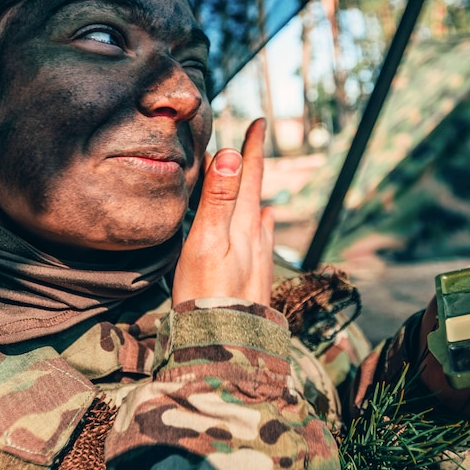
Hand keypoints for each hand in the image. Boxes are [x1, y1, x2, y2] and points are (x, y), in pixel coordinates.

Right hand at [171, 119, 274, 305]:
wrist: (228, 346)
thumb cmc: (209, 295)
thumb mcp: (208, 243)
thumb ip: (219, 199)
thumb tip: (231, 155)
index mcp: (245, 224)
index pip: (250, 175)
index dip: (253, 148)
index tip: (260, 123)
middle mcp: (257, 236)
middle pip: (254, 190)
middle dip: (250, 164)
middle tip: (250, 140)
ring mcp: (258, 256)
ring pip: (255, 212)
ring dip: (250, 191)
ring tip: (247, 177)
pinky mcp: (253, 275)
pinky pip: (256, 234)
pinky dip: (253, 218)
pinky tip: (261, 223)